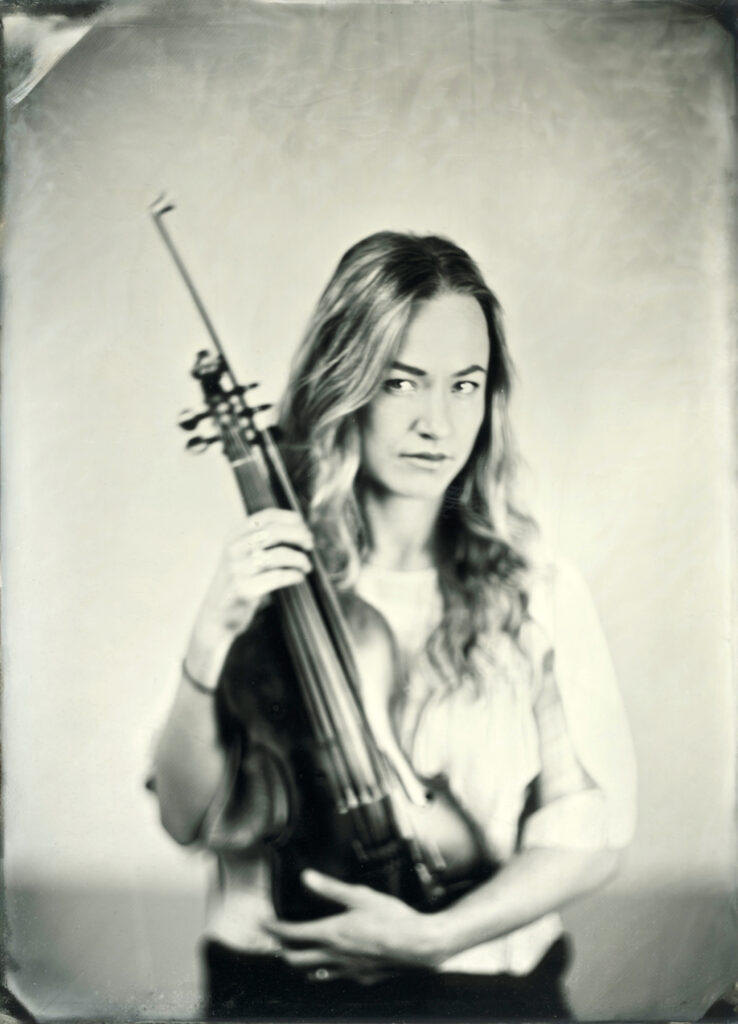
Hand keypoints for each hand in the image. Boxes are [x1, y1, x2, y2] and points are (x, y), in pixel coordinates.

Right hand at [186, 509, 312, 685]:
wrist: (217, 615)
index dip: (290, 518)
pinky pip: (277, 577)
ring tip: (306, 566)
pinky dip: (294, 575)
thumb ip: (261, 540)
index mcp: (234, 536)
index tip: (305, 527)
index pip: (266, 516)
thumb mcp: (242, 555)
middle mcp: (234, 549)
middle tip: (310, 544)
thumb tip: (300, 528)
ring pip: (278, 554)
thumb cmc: (238, 582)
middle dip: (299, 536)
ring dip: (300, 559)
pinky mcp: (243, 589)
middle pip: (274, 532)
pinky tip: (299, 577)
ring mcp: (237, 569)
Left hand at [261, 869, 443, 982]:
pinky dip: (324, 971)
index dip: (275, 929)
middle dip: (282, 950)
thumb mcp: (360, 896)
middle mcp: (334, 956)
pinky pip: (335, 978)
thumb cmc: (392, 917)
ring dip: (301, 964)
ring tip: (296, 955)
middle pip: (297, 960)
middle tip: (276, 941)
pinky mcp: (361, 978)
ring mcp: (347, 971)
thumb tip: (305, 877)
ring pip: (313, 973)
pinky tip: (330, 966)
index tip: (264, 923)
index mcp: (332, 933)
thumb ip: (330, 888)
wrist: (419, 946)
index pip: (293, 934)